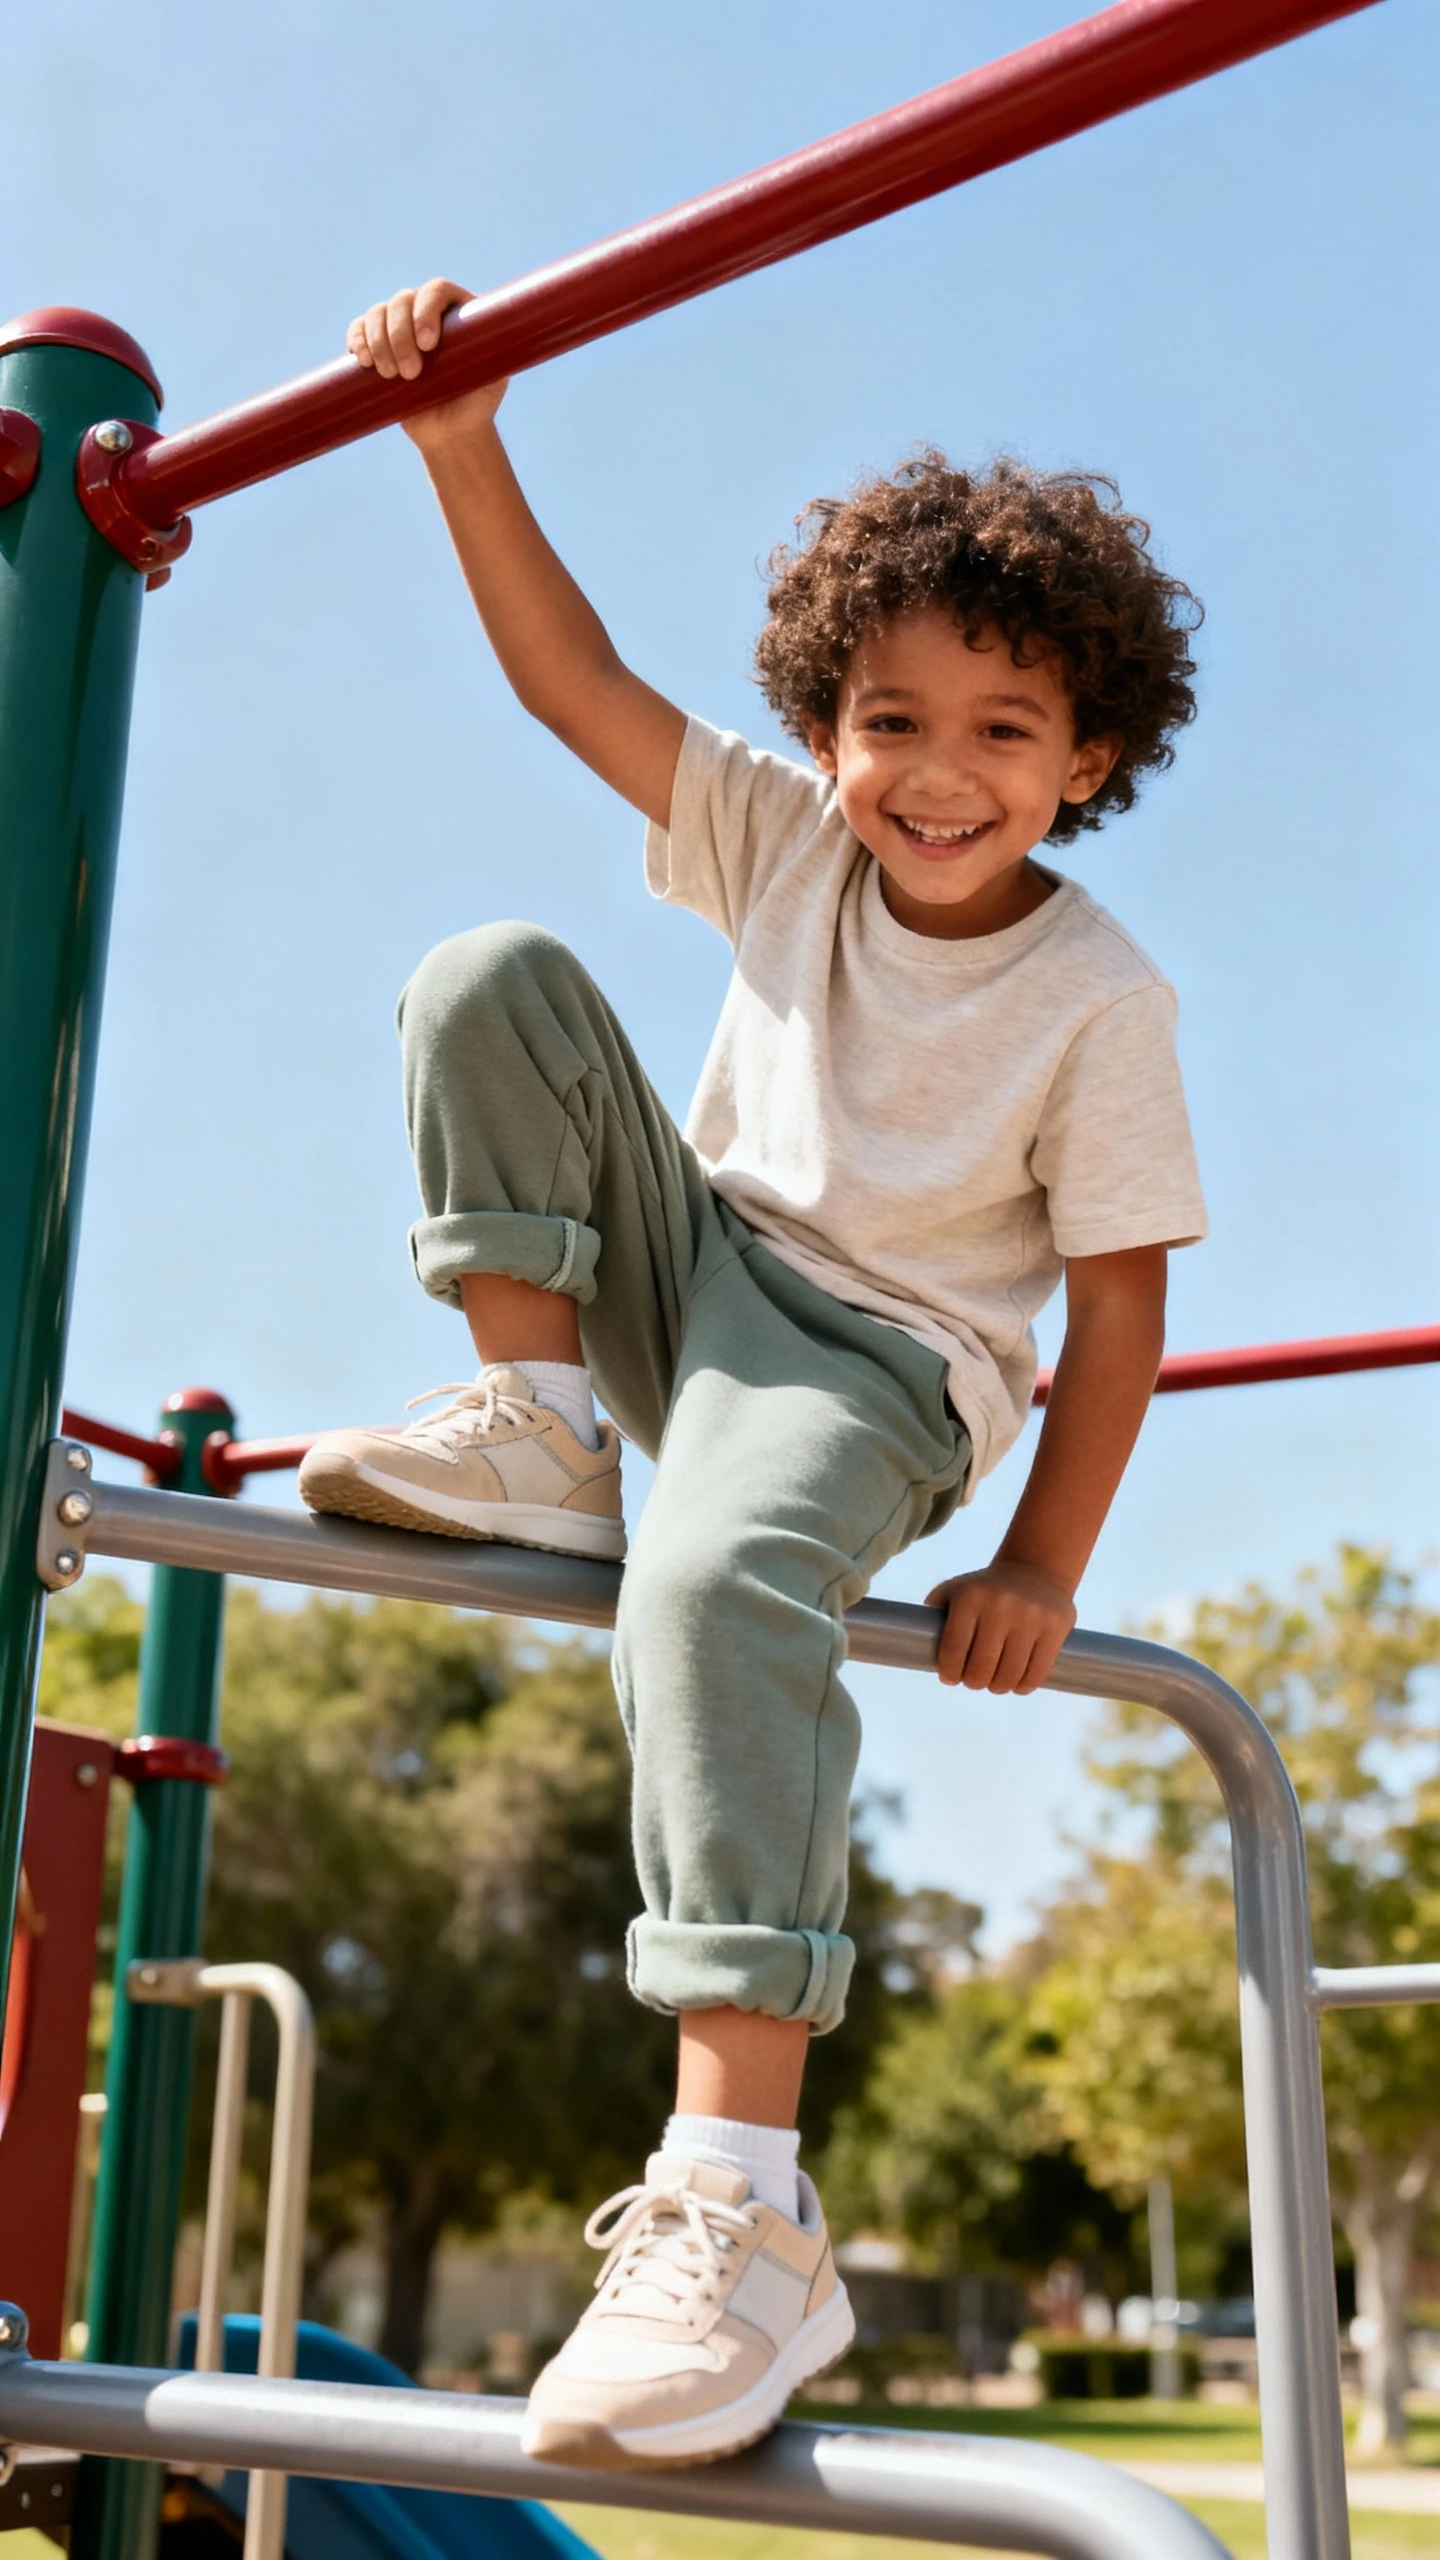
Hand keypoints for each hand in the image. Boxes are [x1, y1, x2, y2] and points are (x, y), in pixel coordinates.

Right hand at [346, 279, 508, 450]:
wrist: (451, 433)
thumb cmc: (476, 405)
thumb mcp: (494, 379)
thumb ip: (495, 355)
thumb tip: (501, 333)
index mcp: (456, 310)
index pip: (436, 290)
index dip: (426, 311)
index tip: (428, 345)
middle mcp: (425, 312)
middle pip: (402, 300)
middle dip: (400, 336)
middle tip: (411, 374)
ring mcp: (399, 326)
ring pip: (377, 314)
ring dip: (378, 342)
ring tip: (390, 376)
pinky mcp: (378, 344)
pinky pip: (359, 329)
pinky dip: (357, 340)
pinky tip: (364, 360)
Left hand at [925, 1560, 1076, 1694]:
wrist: (1035, 1571)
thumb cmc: (986, 1589)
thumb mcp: (956, 1590)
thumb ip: (933, 1613)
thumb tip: (914, 1644)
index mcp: (971, 1597)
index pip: (953, 1649)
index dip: (949, 1671)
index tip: (950, 1678)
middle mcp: (1001, 1605)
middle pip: (980, 1668)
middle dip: (973, 1682)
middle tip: (973, 1680)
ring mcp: (1031, 1617)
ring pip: (1008, 1676)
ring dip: (997, 1687)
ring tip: (994, 1682)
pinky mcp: (1055, 1628)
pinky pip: (1036, 1674)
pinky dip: (1022, 1686)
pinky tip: (1015, 1682)